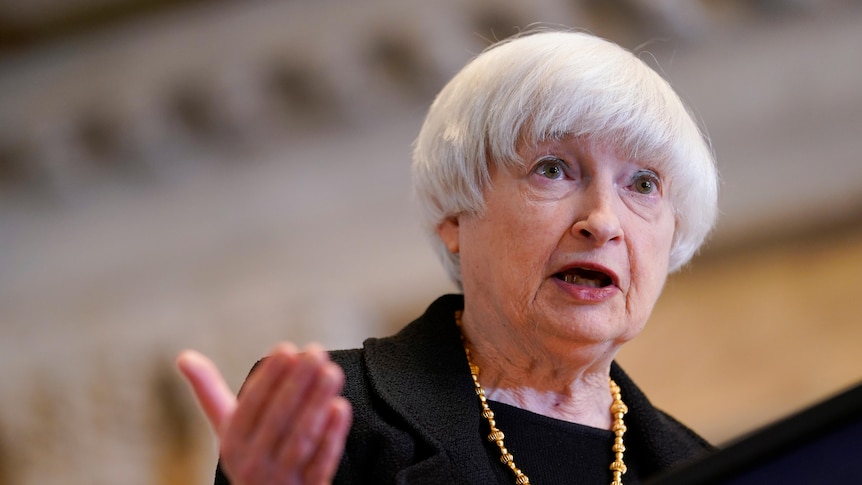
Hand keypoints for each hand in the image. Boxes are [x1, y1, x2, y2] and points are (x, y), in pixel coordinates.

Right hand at [176, 343, 352, 484]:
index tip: (287, 349)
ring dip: (317, 403)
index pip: (249, 407)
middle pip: (278, 419)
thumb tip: (183, 356)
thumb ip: (209, 392)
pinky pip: (321, 464)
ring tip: (332, 372)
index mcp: (232, 444)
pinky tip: (341, 407)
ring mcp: (282, 481)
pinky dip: (332, 436)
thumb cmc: (249, 454)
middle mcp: (253, 464)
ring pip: (301, 439)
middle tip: (316, 352)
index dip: (268, 377)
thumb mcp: (227, 429)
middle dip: (298, 383)